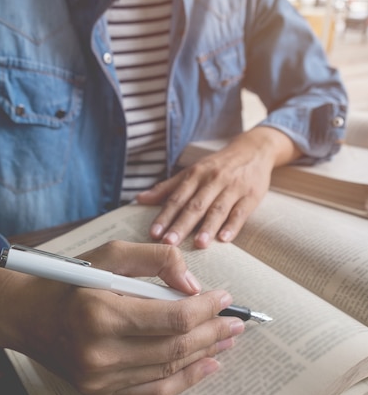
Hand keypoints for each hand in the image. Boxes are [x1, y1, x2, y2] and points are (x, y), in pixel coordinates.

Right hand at [0, 242, 244, 394]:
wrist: (25, 316)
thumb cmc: (69, 281)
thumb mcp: (109, 254)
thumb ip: (155, 259)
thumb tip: (193, 284)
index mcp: (102, 313)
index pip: (174, 317)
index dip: (207, 308)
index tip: (224, 298)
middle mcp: (101, 352)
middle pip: (177, 347)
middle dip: (213, 332)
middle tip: (236, 322)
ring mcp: (100, 378)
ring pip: (169, 370)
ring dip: (205, 355)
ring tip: (227, 341)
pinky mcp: (100, 391)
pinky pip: (152, 392)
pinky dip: (184, 380)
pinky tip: (206, 367)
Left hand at [137, 126, 301, 246]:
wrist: (253, 150)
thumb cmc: (218, 165)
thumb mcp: (192, 172)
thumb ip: (167, 188)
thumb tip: (140, 199)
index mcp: (195, 175)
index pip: (177, 198)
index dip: (165, 216)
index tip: (154, 233)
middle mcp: (212, 180)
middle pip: (195, 205)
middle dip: (182, 225)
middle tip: (170, 243)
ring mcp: (233, 188)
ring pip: (217, 209)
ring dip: (207, 227)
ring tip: (198, 244)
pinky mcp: (251, 196)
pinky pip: (240, 212)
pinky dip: (233, 225)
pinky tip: (225, 239)